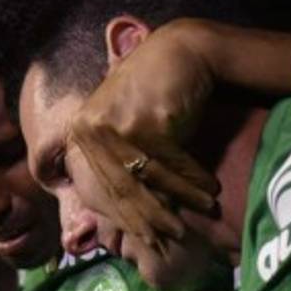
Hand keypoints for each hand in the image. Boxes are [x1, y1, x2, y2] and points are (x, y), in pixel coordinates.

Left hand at [68, 20, 220, 245]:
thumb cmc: (152, 95)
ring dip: (179, 199)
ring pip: (148, 178)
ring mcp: (115, 126)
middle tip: (172, 238)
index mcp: (80, 134)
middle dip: (149, 217)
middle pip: (120, 187)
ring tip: (204, 211)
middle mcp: (90, 130)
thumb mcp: (123, 126)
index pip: (101, 186)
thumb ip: (115, 161)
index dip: (124, 216)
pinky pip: (171, 162)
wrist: (179, 52)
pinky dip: (192, 179)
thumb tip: (121, 214)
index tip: (145, 238)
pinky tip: (210, 189)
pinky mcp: (144, 122)